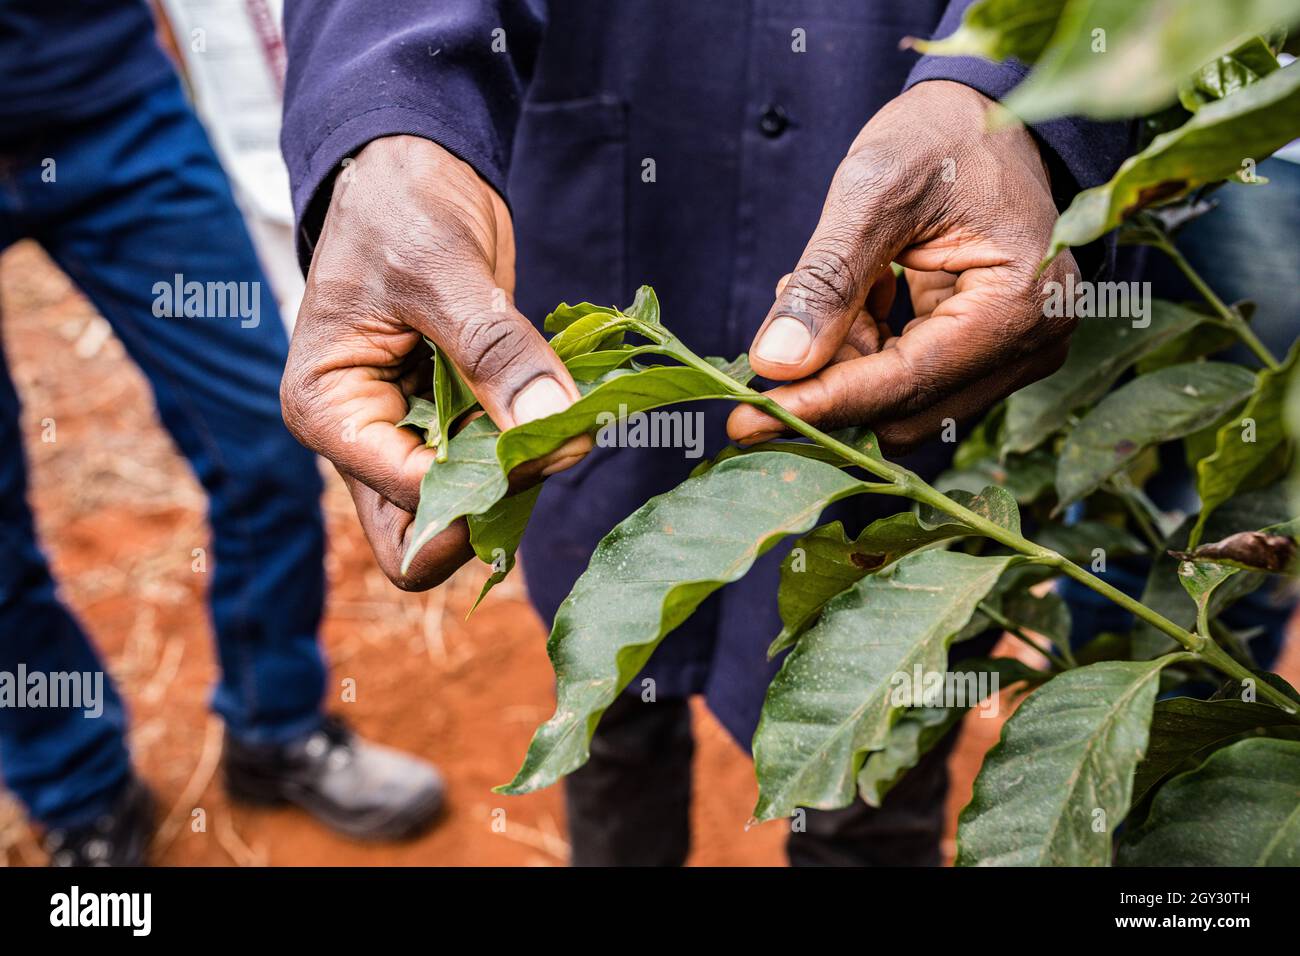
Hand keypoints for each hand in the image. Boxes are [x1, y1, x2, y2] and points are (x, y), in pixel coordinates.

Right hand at [281, 136, 588, 589]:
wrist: (414, 169)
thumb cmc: (400, 206)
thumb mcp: (443, 270)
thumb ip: (495, 351)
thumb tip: (554, 424)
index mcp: (330, 410)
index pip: (409, 503)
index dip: (486, 488)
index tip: (556, 442)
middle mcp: (362, 436)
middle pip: (425, 533)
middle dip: (497, 507)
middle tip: (557, 449)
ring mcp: (408, 432)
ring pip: (468, 504)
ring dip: (522, 475)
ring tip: (568, 419)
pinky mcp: (451, 417)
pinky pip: (493, 461)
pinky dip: (531, 444)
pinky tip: (562, 405)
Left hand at [727, 80, 1079, 452]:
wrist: (986, 112)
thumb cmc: (940, 134)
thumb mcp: (873, 192)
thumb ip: (825, 281)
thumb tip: (775, 365)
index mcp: (1021, 301)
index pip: (906, 383)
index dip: (821, 404)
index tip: (745, 421)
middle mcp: (1035, 340)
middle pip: (906, 409)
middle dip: (831, 383)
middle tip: (773, 342)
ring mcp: (1021, 349)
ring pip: (905, 402)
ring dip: (848, 363)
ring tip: (815, 292)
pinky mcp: (996, 348)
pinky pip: (915, 380)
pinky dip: (869, 352)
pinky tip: (854, 299)